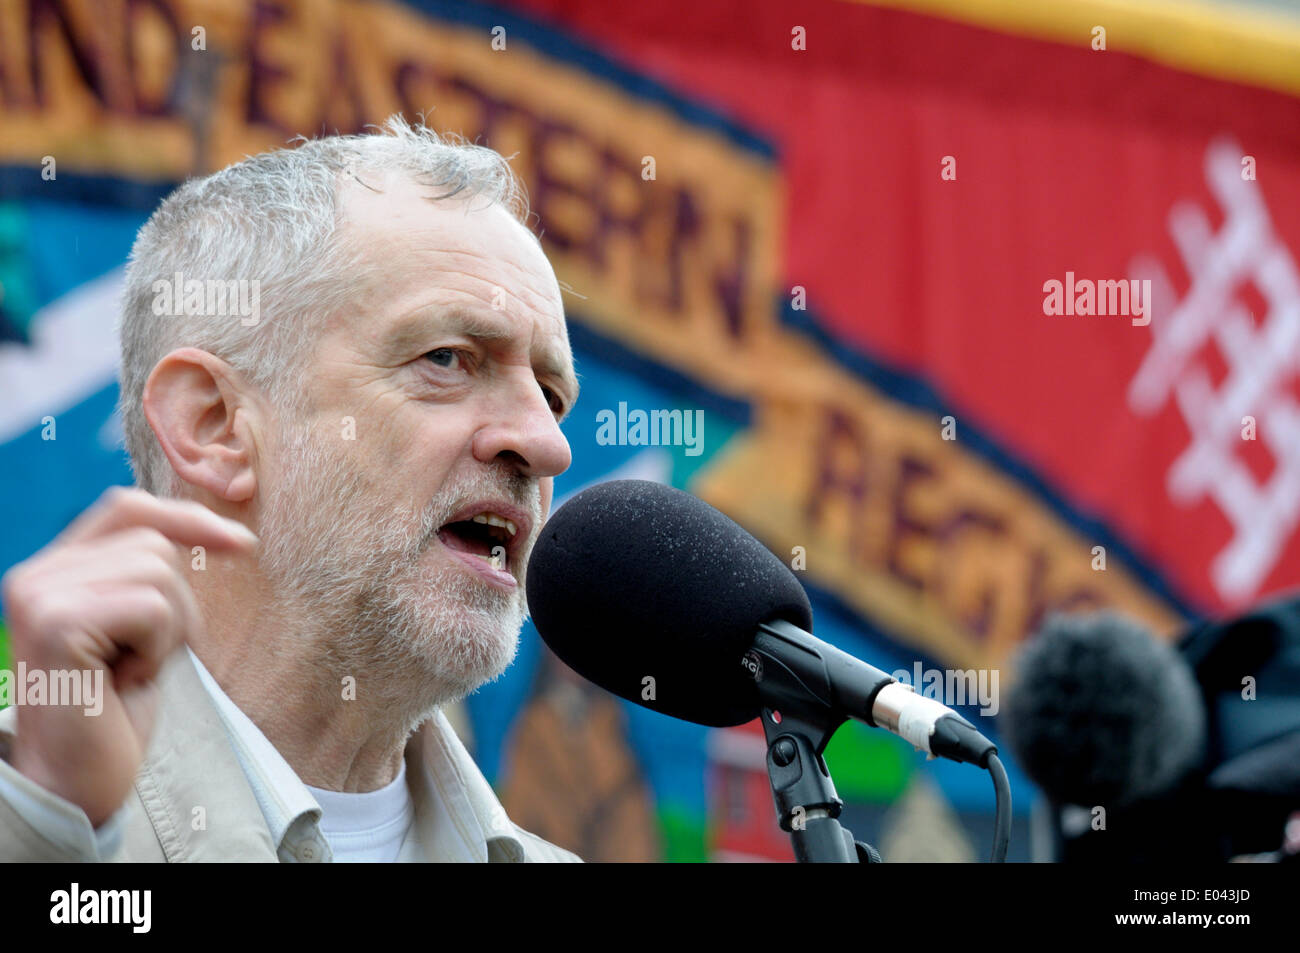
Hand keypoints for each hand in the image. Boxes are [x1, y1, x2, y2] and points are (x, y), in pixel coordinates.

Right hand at [1, 487, 255, 826]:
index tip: (244, 545)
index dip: (188, 517)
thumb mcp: (140, 630)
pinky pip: (153, 607)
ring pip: (158, 571)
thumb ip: (149, 578)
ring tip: (130, 670)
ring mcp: (41, 595)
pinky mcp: (57, 622)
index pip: (127, 507)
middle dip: (179, 603)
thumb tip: (219, 531)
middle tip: (146, 658)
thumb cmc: (112, 711)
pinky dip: (158, 648)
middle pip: (154, 542)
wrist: (74, 782)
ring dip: (168, 630)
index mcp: (54, 569)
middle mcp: (36, 573)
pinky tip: (124, 682)